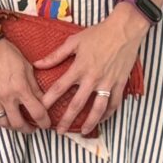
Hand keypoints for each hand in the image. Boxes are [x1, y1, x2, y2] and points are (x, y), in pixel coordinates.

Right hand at [0, 33, 51, 130]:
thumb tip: (42, 99)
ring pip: (2, 123)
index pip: (37, 112)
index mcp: (21, 88)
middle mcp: (6, 97)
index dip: (44, 122)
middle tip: (31, 128)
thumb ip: (34, 86)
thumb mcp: (26, 67)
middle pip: (18, 123)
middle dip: (27, 129)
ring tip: (16, 124)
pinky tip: (0, 119)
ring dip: (11, 126)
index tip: (46, 124)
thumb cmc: (6, 53)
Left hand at [33, 10, 151, 135]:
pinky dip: (109, 113)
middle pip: (77, 104)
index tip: (40, 110)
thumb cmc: (98, 33)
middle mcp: (92, 78)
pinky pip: (114, 102)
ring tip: (83, 132)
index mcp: (79, 68)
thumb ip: (56, 55)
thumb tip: (37, 64)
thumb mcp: (74, 42)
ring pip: (98, 108)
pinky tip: (102, 119)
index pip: (60, 88)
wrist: (124, 29)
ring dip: (90, 122)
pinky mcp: (120, 83)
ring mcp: (108, 83)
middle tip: (59, 131)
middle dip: (67, 119)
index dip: (49, 100)